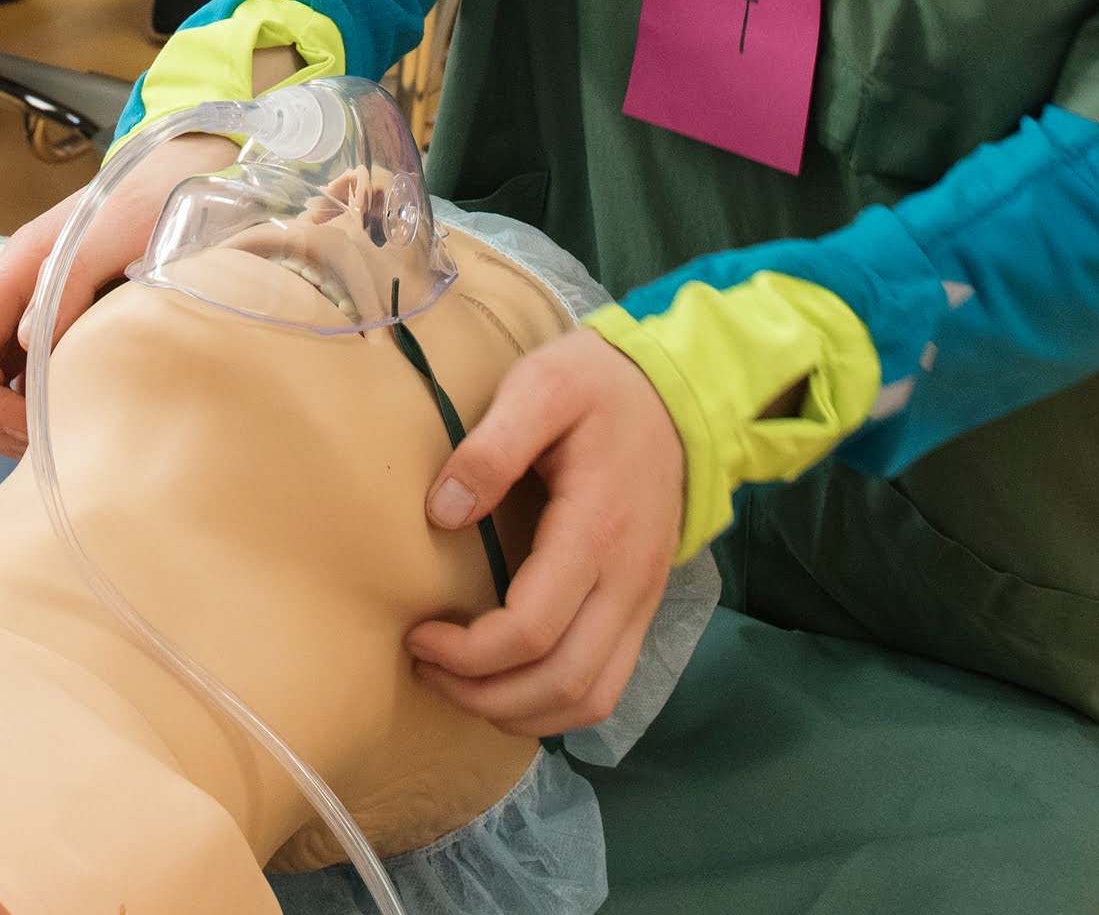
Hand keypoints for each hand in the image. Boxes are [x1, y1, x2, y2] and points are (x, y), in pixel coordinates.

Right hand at [0, 131, 238, 453]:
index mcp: (19, 268)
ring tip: (68, 437)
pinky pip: (32, 379)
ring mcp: (39, 309)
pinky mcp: (68, 324)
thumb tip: (31, 342)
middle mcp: (19, 292)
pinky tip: (83, 415)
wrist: (195, 176)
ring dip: (17, 420)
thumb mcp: (122, 230)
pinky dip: (44, 408)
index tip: (35, 426)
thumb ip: (71, 278)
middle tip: (54, 445)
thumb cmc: (161, 197)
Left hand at [403, 328, 685, 734]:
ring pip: (590, 700)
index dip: (468, 652)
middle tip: (426, 669)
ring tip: (460, 686)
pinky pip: (606, 685)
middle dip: (484, 695)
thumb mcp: (542, 386)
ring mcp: (642, 601)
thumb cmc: (600, 387)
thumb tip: (442, 514)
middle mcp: (628, 582)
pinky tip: (508, 684)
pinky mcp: (642, 608)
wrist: (679, 395)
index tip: (419, 634)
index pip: (531, 630)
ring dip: (520, 712)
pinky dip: (554, 705)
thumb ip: (490, 446)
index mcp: (597, 531)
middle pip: (561, 682)